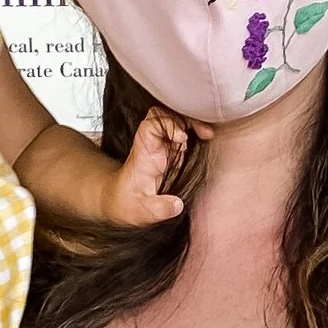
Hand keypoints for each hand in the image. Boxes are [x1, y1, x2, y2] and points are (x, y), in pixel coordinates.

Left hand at [111, 108, 199, 227]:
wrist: (120, 202)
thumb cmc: (127, 204)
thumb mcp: (141, 212)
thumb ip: (158, 208)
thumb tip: (177, 204)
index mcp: (144, 152)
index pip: (151, 124)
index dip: (168, 125)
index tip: (183, 139)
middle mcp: (153, 145)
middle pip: (167, 115)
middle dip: (186, 119)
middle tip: (204, 132)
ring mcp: (163, 146)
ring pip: (176, 121)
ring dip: (192, 123)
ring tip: (206, 134)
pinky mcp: (172, 152)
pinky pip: (184, 132)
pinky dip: (195, 131)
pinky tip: (204, 139)